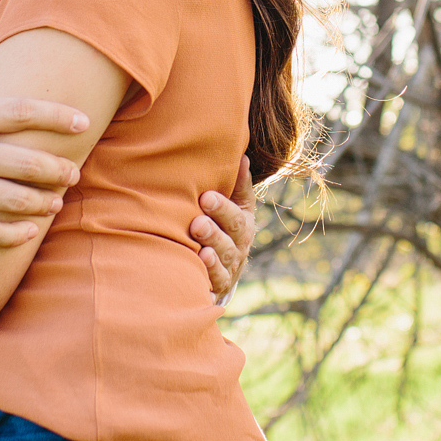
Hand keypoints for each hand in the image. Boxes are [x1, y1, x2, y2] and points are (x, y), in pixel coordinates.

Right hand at [0, 84, 89, 245]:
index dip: (57, 115)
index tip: (82, 121)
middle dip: (58, 168)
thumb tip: (0, 62)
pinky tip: (29, 233)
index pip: (21, 110)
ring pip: (13, 198)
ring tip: (57, 202)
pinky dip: (13, 234)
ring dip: (43, 202)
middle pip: (26, 159)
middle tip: (74, 171)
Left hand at [190, 156, 256, 302]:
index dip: (222, 208)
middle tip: (197, 222)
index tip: (205, 197)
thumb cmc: (223, 226)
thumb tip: (243, 156)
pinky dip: (210, 271)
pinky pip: (217, 279)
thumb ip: (238, 184)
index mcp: (243, 224)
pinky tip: (201, 261)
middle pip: (231, 238)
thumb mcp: (235, 205)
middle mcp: (239, 246)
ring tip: (197, 240)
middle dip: (214, 229)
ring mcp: (230, 267)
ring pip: (224, 258)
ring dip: (211, 248)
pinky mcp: (218, 284)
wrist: (222, 266)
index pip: (236, 215)